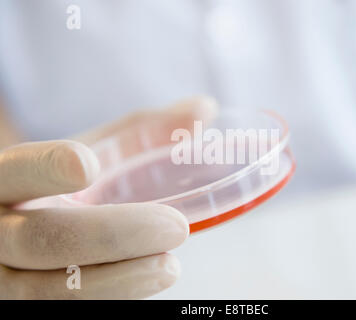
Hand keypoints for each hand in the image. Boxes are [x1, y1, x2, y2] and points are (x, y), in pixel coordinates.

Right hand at [0, 96, 217, 298]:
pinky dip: (112, 295)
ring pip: (53, 289)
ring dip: (118, 280)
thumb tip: (204, 108)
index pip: (19, 170)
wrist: (26, 226)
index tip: (89, 166)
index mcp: (9, 178)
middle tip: (175, 228)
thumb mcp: (95, 151)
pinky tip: (147, 280)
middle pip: (43, 239)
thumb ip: (144, 130)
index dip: (47, 168)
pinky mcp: (27, 303)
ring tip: (170, 266)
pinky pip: (66, 309)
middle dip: (113, 235)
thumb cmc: (69, 185)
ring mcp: (7, 275)